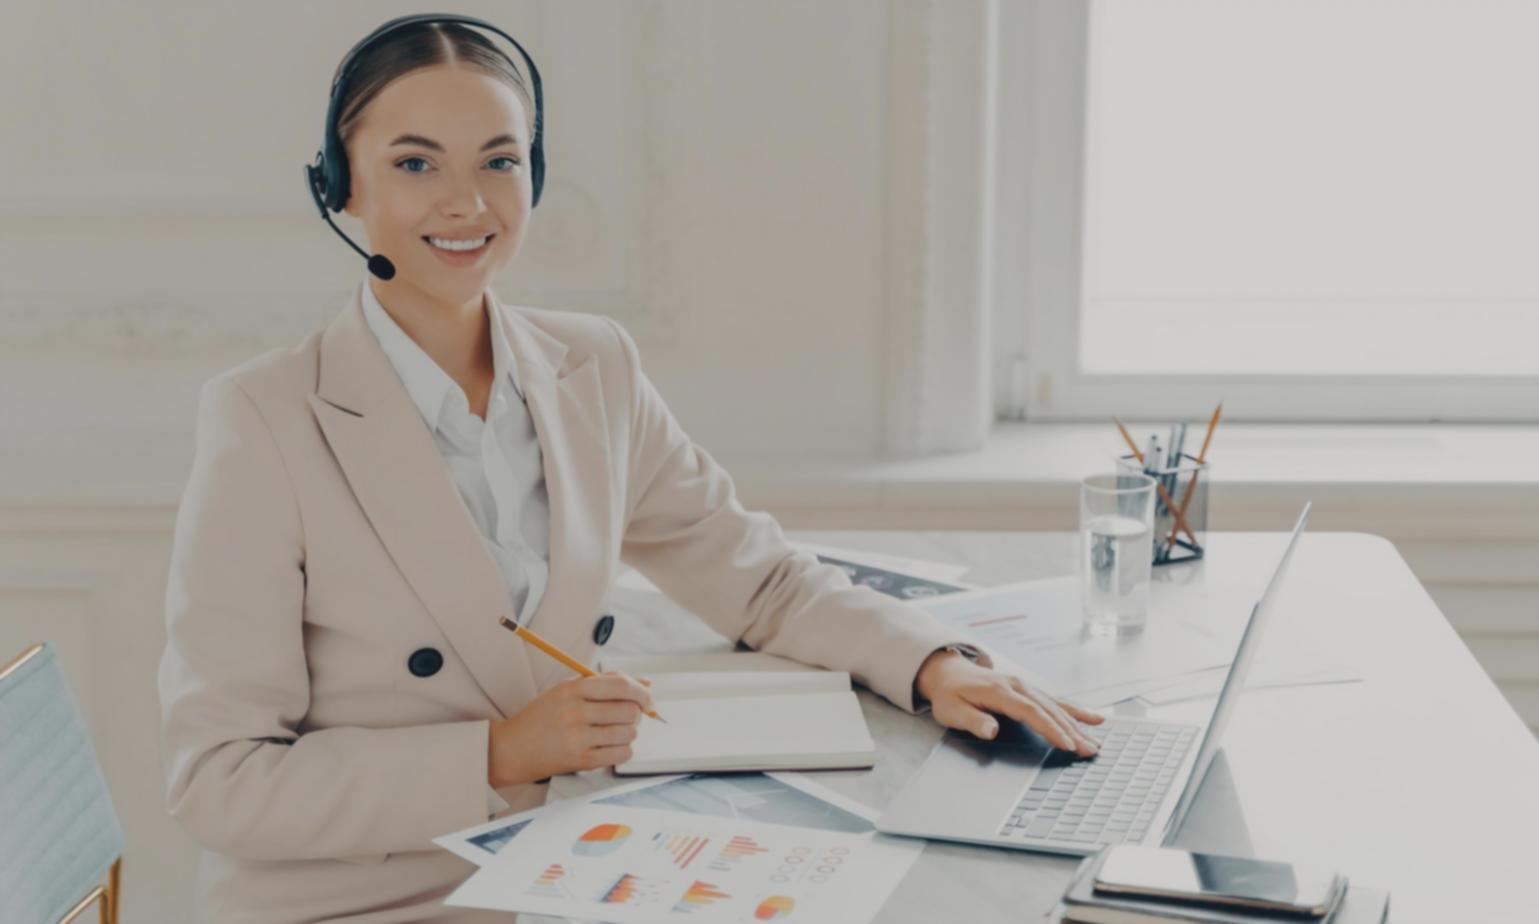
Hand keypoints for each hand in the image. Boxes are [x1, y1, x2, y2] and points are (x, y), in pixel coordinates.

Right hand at [487, 671, 656, 786]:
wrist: (512, 749)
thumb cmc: (543, 716)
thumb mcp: (568, 689)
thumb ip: (606, 682)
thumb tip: (646, 683)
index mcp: (572, 689)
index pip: (621, 685)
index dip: (642, 692)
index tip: (648, 699)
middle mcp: (575, 712)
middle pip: (629, 710)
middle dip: (637, 713)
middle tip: (629, 716)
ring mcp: (577, 738)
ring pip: (628, 733)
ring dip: (629, 732)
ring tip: (614, 731)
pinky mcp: (581, 761)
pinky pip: (621, 754)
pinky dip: (623, 749)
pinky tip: (610, 745)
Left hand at [915, 649, 1103, 755]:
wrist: (948, 672)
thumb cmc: (950, 695)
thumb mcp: (952, 710)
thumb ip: (973, 720)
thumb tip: (991, 730)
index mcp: (1000, 692)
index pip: (1031, 712)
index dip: (1051, 729)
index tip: (1067, 745)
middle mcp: (1017, 686)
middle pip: (1050, 710)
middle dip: (1072, 731)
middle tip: (1090, 750)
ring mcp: (1025, 686)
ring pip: (1056, 706)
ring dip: (1077, 724)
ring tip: (1095, 741)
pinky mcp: (1029, 690)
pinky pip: (1056, 700)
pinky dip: (1076, 710)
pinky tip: (1094, 718)